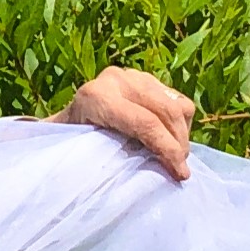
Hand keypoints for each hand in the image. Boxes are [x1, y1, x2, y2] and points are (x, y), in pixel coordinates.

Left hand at [50, 66, 196, 180]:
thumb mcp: (86, 153)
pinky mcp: (147, 78)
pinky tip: (171, 139)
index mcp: (96, 97)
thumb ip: (115, 158)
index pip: (145, 123)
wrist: (66, 122)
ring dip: (183, 135)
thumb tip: (158, 175)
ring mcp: (133, 75)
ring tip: (177, 157)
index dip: (167, 149)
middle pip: (167, 112)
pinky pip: (179, 100)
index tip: (179, 174)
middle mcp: (115, 80)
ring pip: (177, 106)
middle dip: (179, 144)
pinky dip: (182, 123)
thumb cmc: (72, 144)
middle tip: (181, 169)